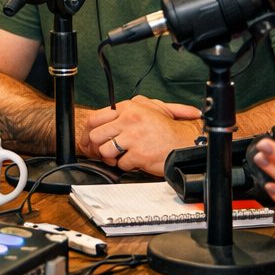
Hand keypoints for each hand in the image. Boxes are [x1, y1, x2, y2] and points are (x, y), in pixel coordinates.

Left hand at [82, 96, 202, 173]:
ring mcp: (133, 137)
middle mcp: (129, 120)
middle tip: (108, 152)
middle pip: (96, 136)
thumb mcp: (151, 107)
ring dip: (112, 158)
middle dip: (99, 147)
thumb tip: (108, 113)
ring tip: (124, 157)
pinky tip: (138, 161)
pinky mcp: (138, 154)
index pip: (95, 118)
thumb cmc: (169, 129)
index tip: (90, 141)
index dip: (89, 133)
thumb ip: (129, 108)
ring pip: (105, 151)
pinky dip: (128, 166)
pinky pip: (121, 164)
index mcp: (129, 108)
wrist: (186, 144)